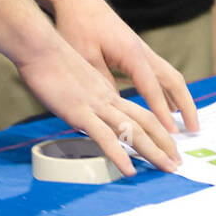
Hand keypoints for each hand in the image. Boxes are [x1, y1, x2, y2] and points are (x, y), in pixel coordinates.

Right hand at [15, 31, 182, 175]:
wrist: (38, 45)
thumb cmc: (48, 60)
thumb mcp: (72, 81)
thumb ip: (82, 98)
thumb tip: (84, 116)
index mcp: (106, 91)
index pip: (139, 112)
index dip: (158, 130)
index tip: (167, 146)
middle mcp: (106, 98)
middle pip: (145, 122)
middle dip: (164, 144)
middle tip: (177, 163)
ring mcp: (95, 105)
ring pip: (132, 131)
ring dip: (152, 151)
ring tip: (167, 167)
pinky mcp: (79, 111)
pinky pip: (104, 136)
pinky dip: (119, 154)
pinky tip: (128, 169)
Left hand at [54, 0, 198, 137]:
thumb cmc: (78, 25)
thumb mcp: (85, 57)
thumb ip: (103, 83)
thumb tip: (116, 108)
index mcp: (132, 53)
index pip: (152, 88)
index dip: (162, 112)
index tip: (172, 133)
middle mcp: (142, 51)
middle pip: (173, 80)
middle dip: (186, 105)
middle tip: (195, 130)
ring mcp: (141, 50)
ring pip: (169, 75)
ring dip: (180, 98)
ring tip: (187, 122)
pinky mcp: (135, 50)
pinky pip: (159, 73)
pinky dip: (167, 90)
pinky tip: (166, 104)